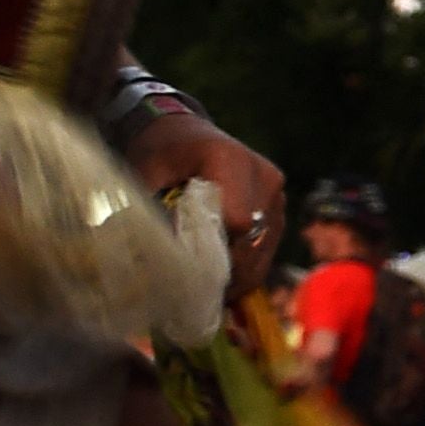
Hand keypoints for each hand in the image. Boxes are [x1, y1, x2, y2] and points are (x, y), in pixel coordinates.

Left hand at [123, 109, 284, 297]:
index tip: (189, 272)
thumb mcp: (146, 175)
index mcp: (228, 159)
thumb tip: (157, 260)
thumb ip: (152, 212)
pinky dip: (246, 265)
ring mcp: (275, 191)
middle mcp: (261, 174)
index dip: (215, 251)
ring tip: (206, 290)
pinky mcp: (278, 205)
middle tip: (194, 292)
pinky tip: (222, 277)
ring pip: (263, 248)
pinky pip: (267, 246)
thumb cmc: (160, 153)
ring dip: (238, 273)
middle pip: (253, 239)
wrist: (183, 132)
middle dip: (225, 269)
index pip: (236, 220)